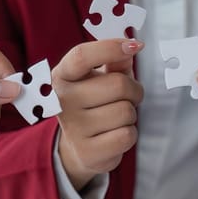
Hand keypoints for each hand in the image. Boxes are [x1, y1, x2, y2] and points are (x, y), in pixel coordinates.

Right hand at [52, 39, 144, 189]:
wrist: (79, 146)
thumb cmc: (93, 104)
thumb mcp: (98, 78)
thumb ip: (114, 62)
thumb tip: (130, 48)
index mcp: (62, 76)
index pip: (81, 56)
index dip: (110, 47)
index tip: (135, 46)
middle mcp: (62, 100)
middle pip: (118, 84)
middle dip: (134, 90)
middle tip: (129, 96)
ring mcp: (73, 128)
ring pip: (126, 111)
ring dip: (131, 114)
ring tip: (117, 117)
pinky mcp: (87, 152)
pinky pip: (126, 135)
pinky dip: (129, 134)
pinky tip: (115, 134)